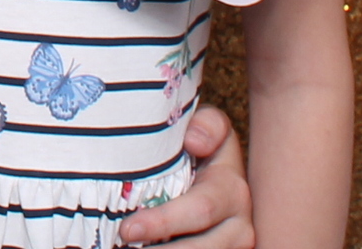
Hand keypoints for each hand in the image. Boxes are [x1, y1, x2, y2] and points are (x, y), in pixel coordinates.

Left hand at [120, 105, 251, 245]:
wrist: (214, 172)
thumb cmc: (202, 147)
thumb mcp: (210, 127)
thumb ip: (208, 125)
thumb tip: (194, 141)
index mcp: (233, 192)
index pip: (199, 211)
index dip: (162, 222)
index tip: (127, 229)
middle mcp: (239, 227)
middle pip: (199, 248)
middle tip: (121, 244)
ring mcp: (232, 247)